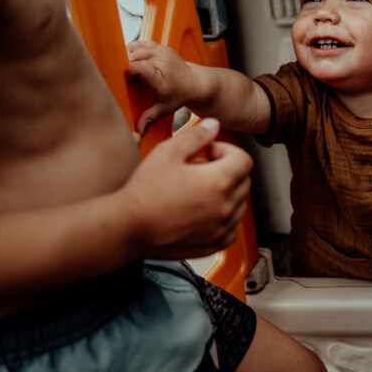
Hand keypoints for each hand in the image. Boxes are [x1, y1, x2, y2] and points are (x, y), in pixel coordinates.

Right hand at [124, 119, 252, 258]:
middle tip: (199, 169)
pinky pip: (231, 230)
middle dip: (226, 169)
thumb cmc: (144, 193)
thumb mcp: (168, 152)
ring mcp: (220, 229)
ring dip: (226, 193)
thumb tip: (214, 126)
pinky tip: (202, 211)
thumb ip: (196, 135)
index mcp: (219, 182)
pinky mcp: (212, 245)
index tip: (208, 152)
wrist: (127, 228)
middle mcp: (224, 207)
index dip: (226, 150)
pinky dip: (223, 219)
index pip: (244, 159)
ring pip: (239, 205)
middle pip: (244, 180)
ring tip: (198, 190)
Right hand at [127, 40, 197, 133]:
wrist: (194, 82)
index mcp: (161, 76)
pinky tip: (134, 61)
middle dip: (126, 66)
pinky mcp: (160, 46)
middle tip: (128, 79)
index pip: (140, 67)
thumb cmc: (179, 95)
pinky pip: (140, 43)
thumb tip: (137, 132)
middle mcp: (162, 60)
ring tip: (131, 70)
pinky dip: (134, 50)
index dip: (130, 71)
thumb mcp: (164, 108)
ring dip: (129, 57)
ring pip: (135, 48)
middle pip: (134, 56)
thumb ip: (149, 118)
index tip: (128, 81)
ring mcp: (161, 51)